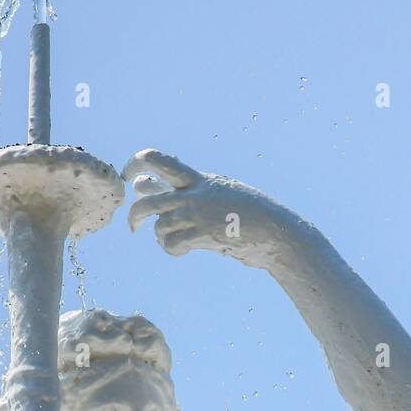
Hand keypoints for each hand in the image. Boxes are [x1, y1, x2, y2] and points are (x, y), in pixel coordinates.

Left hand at [122, 148, 297, 268]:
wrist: (278, 232)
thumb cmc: (254, 217)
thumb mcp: (224, 196)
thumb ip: (198, 194)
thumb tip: (176, 197)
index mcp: (200, 180)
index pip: (158, 159)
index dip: (137, 166)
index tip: (132, 179)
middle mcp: (194, 193)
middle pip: (147, 192)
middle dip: (134, 208)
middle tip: (133, 224)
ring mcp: (197, 214)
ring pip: (156, 222)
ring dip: (157, 235)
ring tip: (167, 241)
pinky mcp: (201, 235)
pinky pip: (170, 243)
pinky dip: (171, 249)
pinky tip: (182, 250)